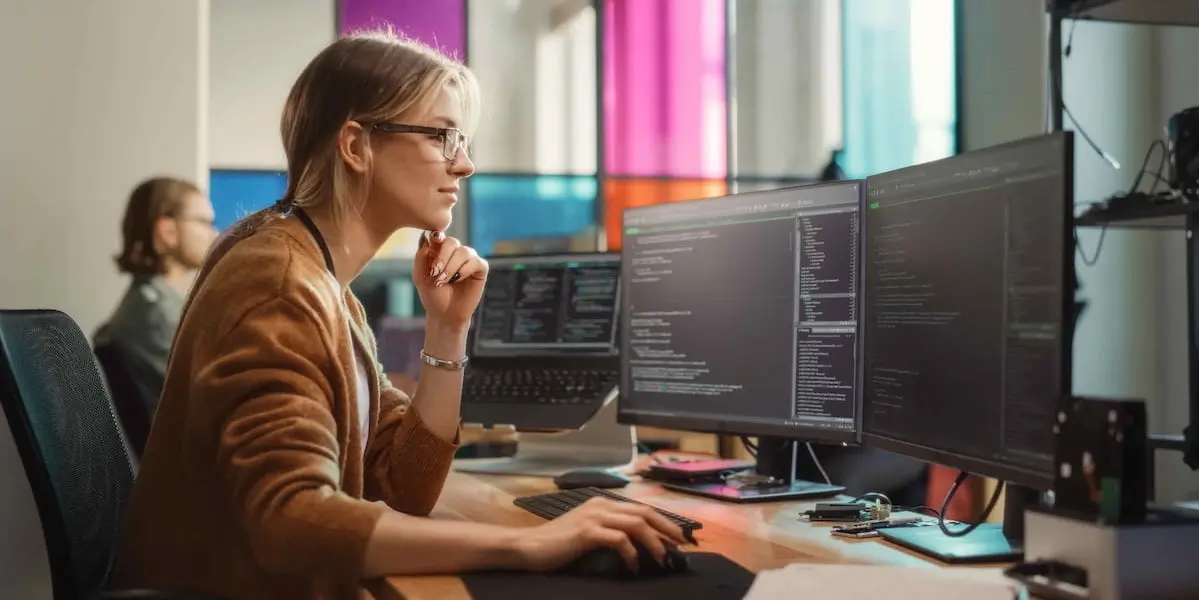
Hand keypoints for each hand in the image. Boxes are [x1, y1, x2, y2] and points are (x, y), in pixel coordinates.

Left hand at [413, 231, 487, 328]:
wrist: (444, 313)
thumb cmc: (432, 294)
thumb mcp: (420, 276)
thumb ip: (420, 257)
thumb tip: (428, 239)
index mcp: (440, 250)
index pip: (438, 236)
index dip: (435, 237)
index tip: (432, 243)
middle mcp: (455, 251)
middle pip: (452, 241)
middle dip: (442, 257)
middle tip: (436, 273)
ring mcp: (469, 259)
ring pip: (464, 252)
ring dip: (452, 267)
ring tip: (444, 281)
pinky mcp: (480, 268)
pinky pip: (475, 262)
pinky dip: (465, 270)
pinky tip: (457, 280)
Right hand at [514, 497, 687, 572]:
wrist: (529, 547)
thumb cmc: (558, 544)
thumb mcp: (588, 532)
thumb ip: (610, 532)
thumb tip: (639, 544)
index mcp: (603, 503)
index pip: (640, 508)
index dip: (663, 521)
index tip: (678, 537)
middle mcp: (601, 505)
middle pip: (644, 512)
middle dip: (667, 528)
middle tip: (682, 544)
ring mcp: (594, 516)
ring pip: (636, 524)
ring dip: (654, 542)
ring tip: (663, 558)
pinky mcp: (587, 531)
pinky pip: (619, 539)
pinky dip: (631, 553)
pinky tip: (633, 566)